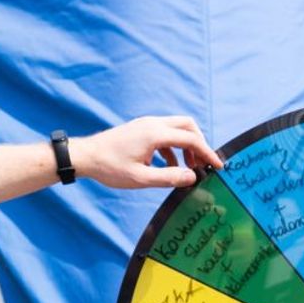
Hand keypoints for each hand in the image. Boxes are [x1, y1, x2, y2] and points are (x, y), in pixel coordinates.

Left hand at [74, 116, 222, 189]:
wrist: (85, 156)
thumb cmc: (109, 168)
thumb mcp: (141, 178)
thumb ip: (169, 178)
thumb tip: (192, 177)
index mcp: (155, 133)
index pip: (191, 139)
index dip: (207, 153)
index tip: (218, 166)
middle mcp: (153, 123)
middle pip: (188, 126)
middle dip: (199, 144)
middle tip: (203, 164)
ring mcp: (146, 124)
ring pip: (177, 128)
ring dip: (186, 146)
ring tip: (188, 168)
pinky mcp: (140, 129)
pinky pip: (165, 133)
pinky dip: (173, 147)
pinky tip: (169, 165)